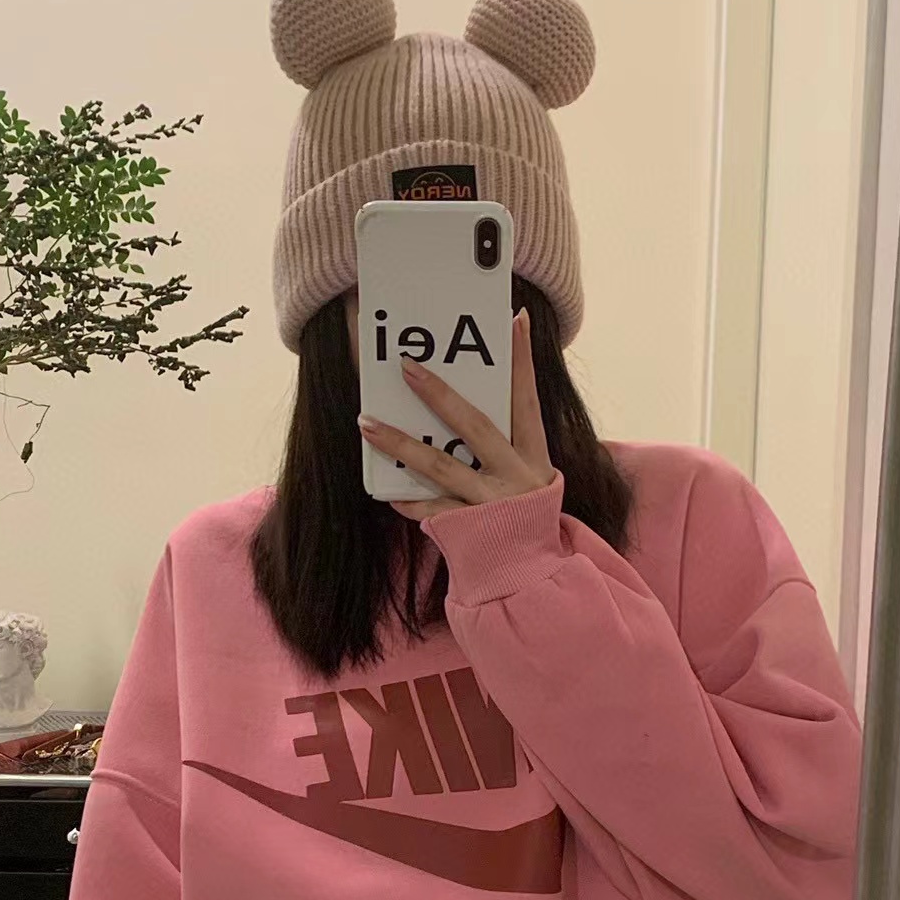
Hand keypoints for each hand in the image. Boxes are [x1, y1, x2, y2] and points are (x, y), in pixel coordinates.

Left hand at [358, 307, 555, 520]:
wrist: (531, 578)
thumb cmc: (524, 522)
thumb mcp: (531, 480)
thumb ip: (509, 446)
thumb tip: (471, 405)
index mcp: (534, 458)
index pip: (526, 400)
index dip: (522, 362)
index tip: (515, 321)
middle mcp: (515, 478)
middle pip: (475, 426)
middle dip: (440, 395)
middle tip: (407, 366)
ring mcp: (491, 504)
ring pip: (440, 467)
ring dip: (400, 443)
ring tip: (366, 423)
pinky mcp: (469, 531)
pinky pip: (432, 510)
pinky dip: (409, 500)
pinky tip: (386, 492)